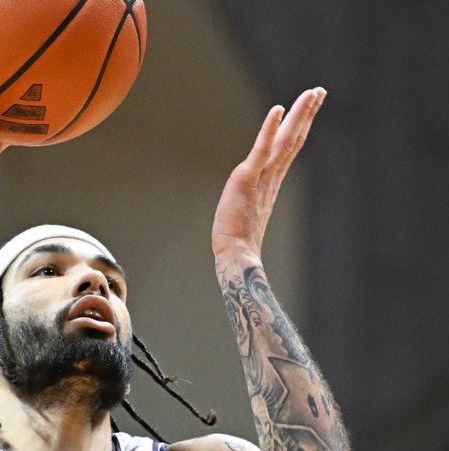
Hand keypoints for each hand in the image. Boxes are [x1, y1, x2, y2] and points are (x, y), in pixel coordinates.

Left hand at [212, 87, 325, 263]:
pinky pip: (261, 150)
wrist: (236, 254)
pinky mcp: (247, 178)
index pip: (290, 148)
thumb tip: (253, 201)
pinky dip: (269, 129)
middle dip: (306, 114)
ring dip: (298, 115)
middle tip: (319, 91)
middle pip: (294, 139)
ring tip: (311, 93)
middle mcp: (271, 176)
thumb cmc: (238, 239)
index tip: (310, 106)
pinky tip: (278, 110)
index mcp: (272, 181)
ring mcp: (262, 176)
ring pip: (285, 140)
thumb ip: (253, 199)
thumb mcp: (249, 209)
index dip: (300, 126)